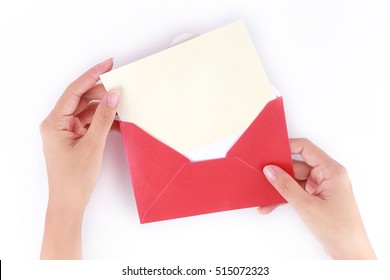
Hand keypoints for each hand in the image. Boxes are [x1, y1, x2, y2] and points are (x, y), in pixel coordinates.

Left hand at [40, 58, 118, 258]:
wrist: (70, 202)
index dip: (92, 76)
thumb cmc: (74, 178)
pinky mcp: (75, 138)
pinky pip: (91, 123)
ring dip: (105, 109)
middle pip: (82, 99)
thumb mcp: (93, 145)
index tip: (108, 65)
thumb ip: (104, 118)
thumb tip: (114, 95)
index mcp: (54, 122)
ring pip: (88, 111)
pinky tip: (119, 122)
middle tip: (121, 88)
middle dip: (102, 93)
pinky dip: (104, 122)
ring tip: (123, 105)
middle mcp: (58, 123)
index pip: (74, 91)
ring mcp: (67, 131)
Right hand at [260, 138, 375, 258]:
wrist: (349, 253)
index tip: (270, 151)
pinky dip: (284, 197)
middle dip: (278, 172)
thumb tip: (270, 171)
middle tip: (261, 175)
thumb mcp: (306, 206)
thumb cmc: (338, 229)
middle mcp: (327, 175)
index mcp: (331, 171)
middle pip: (297, 165)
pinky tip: (270, 205)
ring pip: (294, 180)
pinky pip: (296, 191)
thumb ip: (286, 186)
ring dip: (279, 189)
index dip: (287, 146)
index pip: (306, 149)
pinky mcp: (316, 197)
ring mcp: (321, 187)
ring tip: (263, 195)